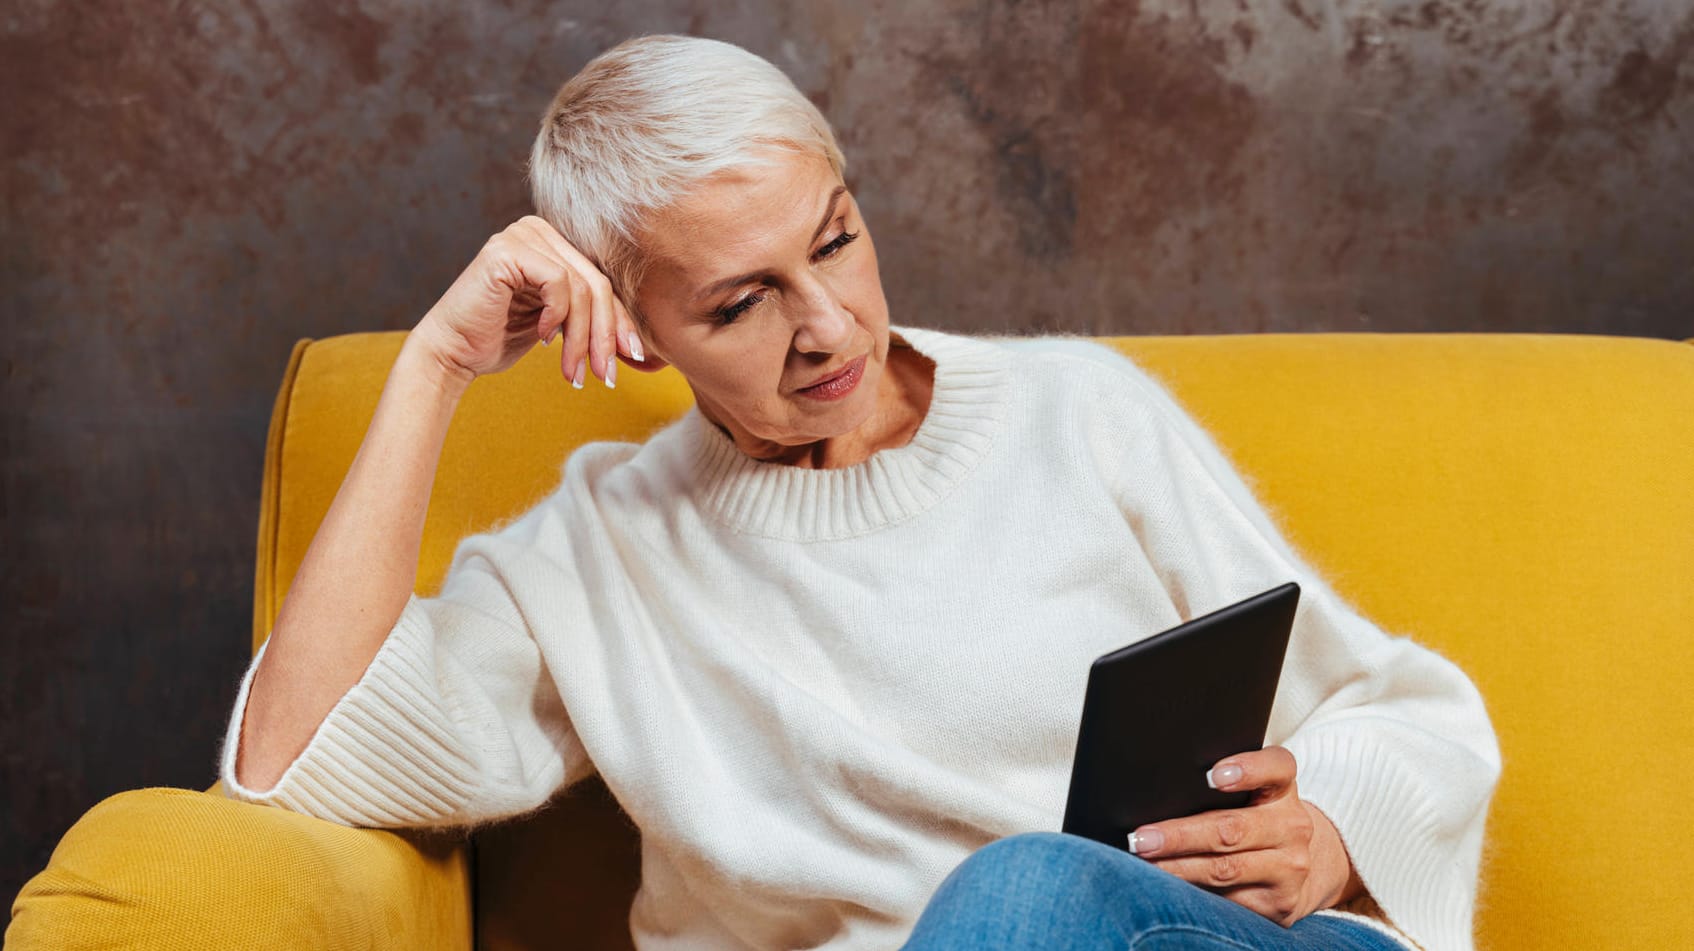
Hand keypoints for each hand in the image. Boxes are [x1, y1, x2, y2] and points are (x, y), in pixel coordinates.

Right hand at [410, 215, 655, 386]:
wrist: (453, 353)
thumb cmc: (500, 339)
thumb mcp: (558, 326)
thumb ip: (590, 317)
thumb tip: (638, 341)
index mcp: (553, 243)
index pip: (602, 282)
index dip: (621, 322)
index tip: (634, 358)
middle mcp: (538, 230)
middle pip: (596, 284)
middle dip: (606, 334)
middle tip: (605, 373)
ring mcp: (522, 235)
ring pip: (581, 288)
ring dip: (582, 338)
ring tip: (573, 372)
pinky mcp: (508, 250)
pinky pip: (558, 282)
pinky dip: (557, 316)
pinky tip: (541, 339)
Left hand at [1126, 747, 1364, 925]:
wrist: (1296, 866)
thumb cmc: (1253, 818)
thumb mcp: (1249, 793)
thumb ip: (1216, 786)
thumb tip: (1152, 793)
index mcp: (1282, 788)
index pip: (1276, 767)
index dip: (1247, 769)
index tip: (1213, 777)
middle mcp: (1292, 826)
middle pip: (1232, 829)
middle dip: (1180, 835)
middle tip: (1141, 838)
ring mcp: (1290, 867)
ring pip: (1226, 869)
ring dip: (1178, 868)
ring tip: (1144, 863)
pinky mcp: (1279, 903)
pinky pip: (1228, 900)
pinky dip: (1192, 894)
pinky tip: (1167, 888)